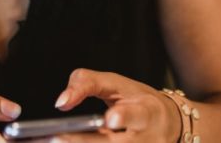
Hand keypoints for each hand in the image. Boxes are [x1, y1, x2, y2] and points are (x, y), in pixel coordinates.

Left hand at [51, 69, 180, 141]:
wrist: (167, 124)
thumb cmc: (136, 100)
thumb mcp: (117, 83)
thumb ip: (87, 83)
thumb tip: (61, 102)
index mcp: (147, 112)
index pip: (137, 115)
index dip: (124, 118)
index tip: (109, 120)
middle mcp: (145, 139)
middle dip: (87, 142)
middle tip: (56, 137)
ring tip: (52, 141)